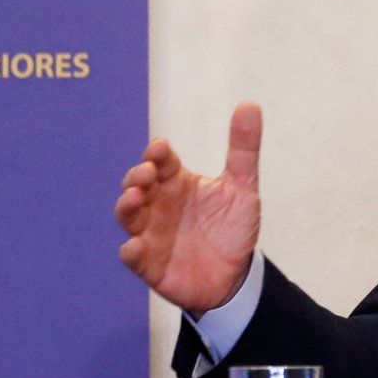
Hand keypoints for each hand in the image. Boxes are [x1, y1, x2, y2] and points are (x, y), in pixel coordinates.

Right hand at [115, 102, 263, 311]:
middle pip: (137, 186)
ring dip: (126, 207)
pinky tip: (134, 247)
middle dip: (137, 178)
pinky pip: (134, 257)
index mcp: (178, 183)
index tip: (161, 149)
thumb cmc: (232, 227)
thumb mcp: (242, 186)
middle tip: (147, 174)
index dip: (157, 154)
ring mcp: (152, 234)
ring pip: (129, 217)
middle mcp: (159, 205)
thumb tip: (250, 103)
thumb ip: (243, 148)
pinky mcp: (151, 265)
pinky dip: (131, 251)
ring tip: (133, 198)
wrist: (237, 274)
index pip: (161, 162)